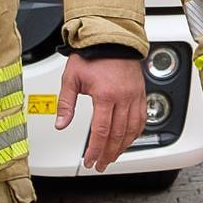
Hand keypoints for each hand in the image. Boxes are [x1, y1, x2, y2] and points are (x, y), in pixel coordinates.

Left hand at [58, 55, 147, 172]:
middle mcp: (123, 98)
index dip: (95, 150)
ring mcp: (135, 96)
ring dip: (122, 147)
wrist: (112, 38)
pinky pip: (142, 119)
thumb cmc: (92, 55)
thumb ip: (66, 104)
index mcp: (105, 95)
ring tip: (113, 157)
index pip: (101, 132)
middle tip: (100, 164)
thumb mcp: (71, 78)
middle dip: (108, 154)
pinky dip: (135, 133)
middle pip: (117, 135)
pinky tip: (129, 140)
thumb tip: (61, 124)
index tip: (90, 160)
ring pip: (132, 130)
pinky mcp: (141, 93)